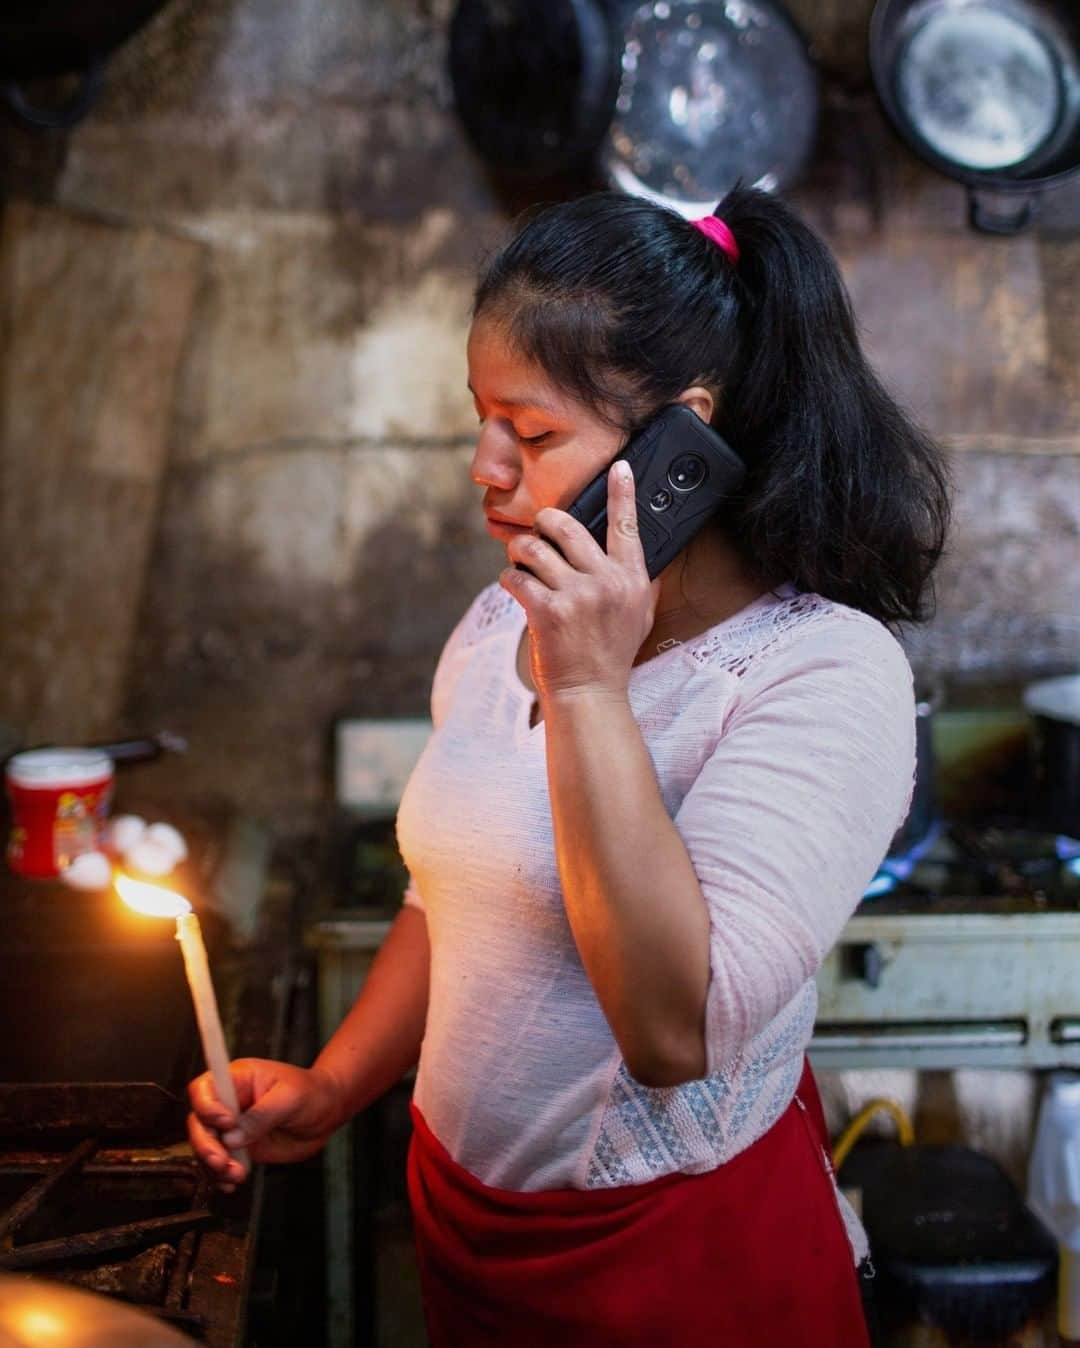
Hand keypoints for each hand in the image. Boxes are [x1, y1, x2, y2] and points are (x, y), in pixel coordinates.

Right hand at [187, 1058, 344, 1190]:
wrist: (325, 1113)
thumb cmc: (310, 1093)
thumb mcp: (290, 1097)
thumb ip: (262, 1115)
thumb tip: (233, 1136)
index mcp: (238, 1079)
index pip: (204, 1088)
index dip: (207, 1106)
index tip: (227, 1123)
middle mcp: (229, 1103)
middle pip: (199, 1122)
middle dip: (206, 1144)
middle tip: (222, 1161)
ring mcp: (232, 1128)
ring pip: (205, 1147)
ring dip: (214, 1165)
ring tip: (236, 1175)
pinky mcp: (238, 1148)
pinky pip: (219, 1164)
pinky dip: (220, 1177)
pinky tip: (231, 1184)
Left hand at [500, 460, 658, 702]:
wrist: (589, 693)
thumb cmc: (611, 653)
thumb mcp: (638, 614)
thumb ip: (635, 579)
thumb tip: (632, 545)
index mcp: (631, 580)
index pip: (627, 527)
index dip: (623, 493)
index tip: (620, 468)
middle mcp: (605, 582)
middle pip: (566, 525)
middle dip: (545, 523)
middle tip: (539, 531)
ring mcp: (576, 596)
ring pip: (533, 548)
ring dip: (521, 550)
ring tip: (522, 562)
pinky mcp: (547, 611)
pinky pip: (515, 577)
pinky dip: (510, 579)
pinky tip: (515, 587)